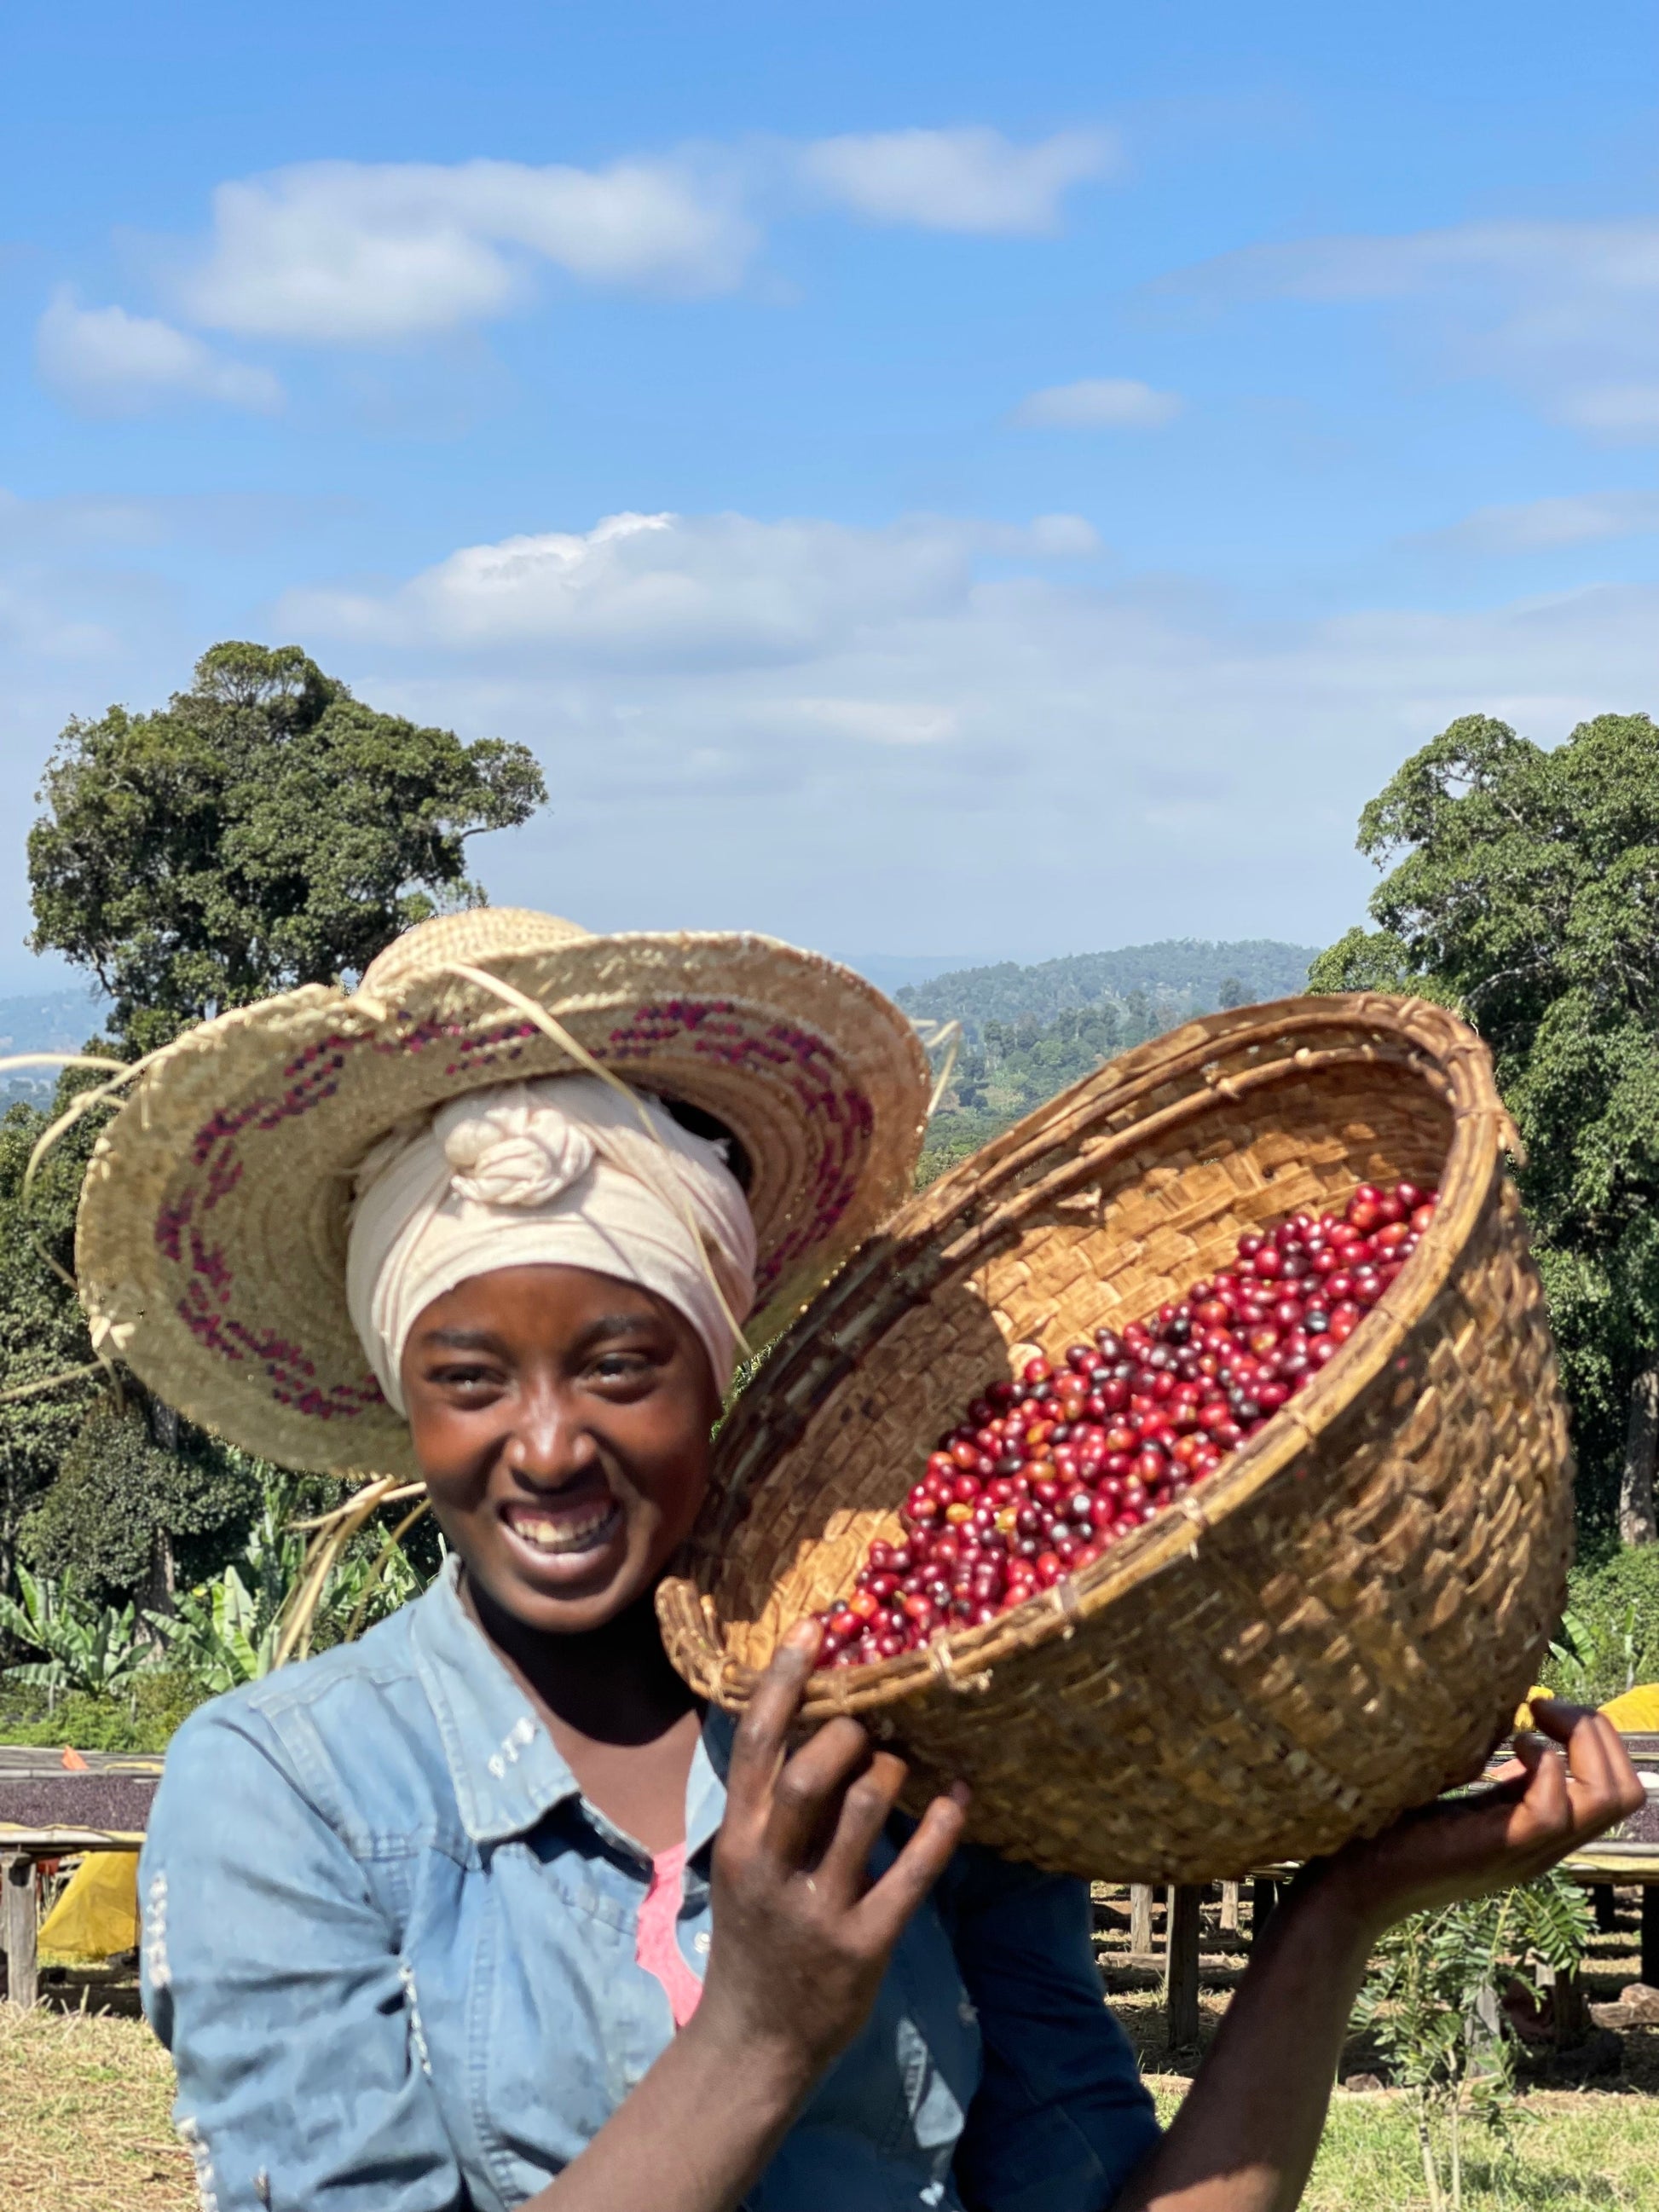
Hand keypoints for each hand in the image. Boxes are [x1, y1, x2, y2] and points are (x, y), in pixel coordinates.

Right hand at [690, 1620, 968, 2089]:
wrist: (754, 2042)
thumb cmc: (755, 1937)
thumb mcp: (743, 1865)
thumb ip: (773, 1804)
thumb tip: (813, 1722)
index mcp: (739, 1838)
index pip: (755, 1741)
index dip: (785, 1678)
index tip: (815, 1626)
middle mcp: (772, 1866)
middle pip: (811, 1768)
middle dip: (850, 1730)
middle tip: (872, 1720)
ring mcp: (819, 1907)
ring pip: (864, 1807)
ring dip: (894, 1769)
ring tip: (906, 1759)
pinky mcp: (865, 1943)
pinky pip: (913, 1869)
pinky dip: (943, 1823)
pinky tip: (961, 1792)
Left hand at [1316, 1698, 1644, 1937]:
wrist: (1353, 1882)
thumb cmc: (1393, 1828)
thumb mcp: (1462, 1793)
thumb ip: (1499, 1774)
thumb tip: (1522, 1725)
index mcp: (1541, 1827)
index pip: (1615, 1788)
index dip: (1594, 1735)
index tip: (1541, 1705)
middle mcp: (1546, 1843)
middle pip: (1627, 1791)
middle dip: (1599, 1731)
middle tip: (1546, 1706)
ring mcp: (1528, 1849)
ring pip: (1609, 1798)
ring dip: (1581, 1740)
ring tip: (1532, 1718)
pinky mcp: (1500, 1847)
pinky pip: (1555, 1809)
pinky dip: (1544, 1761)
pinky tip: (1510, 1744)